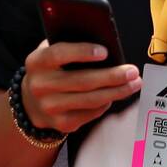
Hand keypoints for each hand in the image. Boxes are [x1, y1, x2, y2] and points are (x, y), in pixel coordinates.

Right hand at [20, 40, 141, 133]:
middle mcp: (40, 86)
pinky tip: (117, 94)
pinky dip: (107, 103)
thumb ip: (70, 44)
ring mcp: (50, 107)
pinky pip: (92, 113)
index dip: (82, 52)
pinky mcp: (62, 123)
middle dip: (112, 76)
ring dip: (117, 91)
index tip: (105, 52)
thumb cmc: (51, 70)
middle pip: (82, 81)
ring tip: (134, 83)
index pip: (59, 54)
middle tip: (132, 71)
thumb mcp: (51, 52)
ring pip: (91, 100)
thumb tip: (106, 42)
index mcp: (37, 62)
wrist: (32, 103)